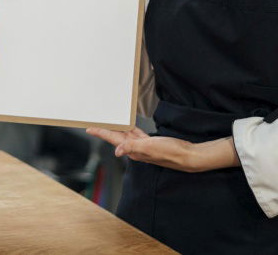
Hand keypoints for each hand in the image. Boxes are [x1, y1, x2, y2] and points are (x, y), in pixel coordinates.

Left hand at [86, 127, 240, 172]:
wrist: (188, 156)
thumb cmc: (170, 152)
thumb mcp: (149, 148)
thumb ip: (132, 147)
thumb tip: (116, 151)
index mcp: (134, 150)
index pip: (113, 139)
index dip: (101, 133)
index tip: (89, 128)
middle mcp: (137, 149)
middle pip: (117, 137)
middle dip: (106, 130)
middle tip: (96, 123)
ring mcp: (144, 146)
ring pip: (127, 135)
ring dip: (117, 129)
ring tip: (109, 122)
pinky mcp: (152, 143)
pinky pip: (137, 134)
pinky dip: (131, 129)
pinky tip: (129, 126)